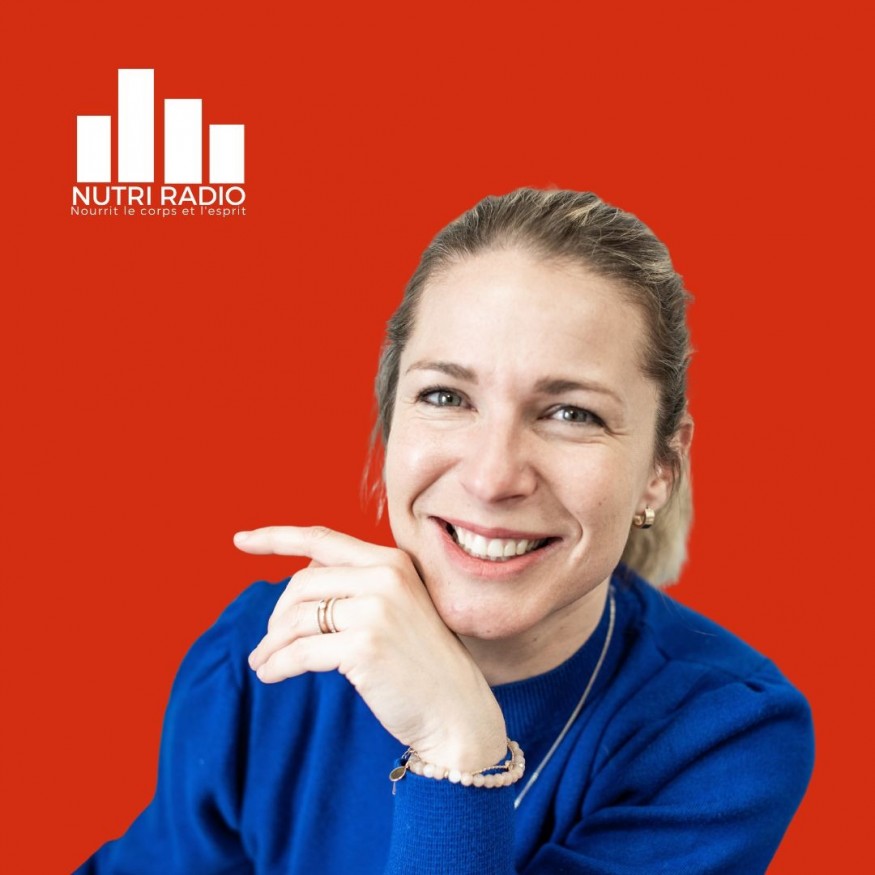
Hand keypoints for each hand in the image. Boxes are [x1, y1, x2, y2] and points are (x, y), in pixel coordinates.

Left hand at [235, 525, 507, 772]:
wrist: (456, 710)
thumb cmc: (420, 663)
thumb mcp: (397, 608)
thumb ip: (355, 587)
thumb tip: (297, 584)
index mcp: (392, 561)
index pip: (322, 539)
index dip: (276, 537)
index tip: (241, 541)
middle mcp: (386, 576)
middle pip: (301, 583)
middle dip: (277, 616)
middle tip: (268, 644)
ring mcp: (377, 610)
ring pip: (296, 618)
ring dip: (271, 644)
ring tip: (263, 663)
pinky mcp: (364, 647)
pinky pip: (300, 652)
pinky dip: (277, 665)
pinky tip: (270, 675)